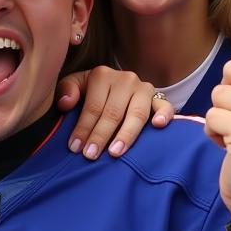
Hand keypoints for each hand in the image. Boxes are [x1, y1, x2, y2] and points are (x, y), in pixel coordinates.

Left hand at [57, 66, 173, 158]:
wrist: (113, 88)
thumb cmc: (90, 91)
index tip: (75, 147)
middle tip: (91, 155)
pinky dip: (164, 115)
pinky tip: (157, 126)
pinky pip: (165, 106)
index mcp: (102, 75)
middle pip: (113, 112)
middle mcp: (125, 79)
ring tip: (115, 152)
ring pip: (137, 114)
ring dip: (126, 135)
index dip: (83, 128)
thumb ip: (66, 89)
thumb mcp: (75, 86)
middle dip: (100, 136)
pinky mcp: (159, 98)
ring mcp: (144, 88)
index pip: (93, 106)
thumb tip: (66, 103)